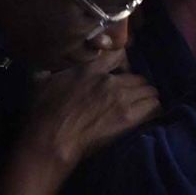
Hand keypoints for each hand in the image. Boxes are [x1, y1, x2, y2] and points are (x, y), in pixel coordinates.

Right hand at [27, 61, 160, 168]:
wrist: (51, 141)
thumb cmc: (43, 113)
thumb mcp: (41, 80)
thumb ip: (50, 66)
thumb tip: (46, 61)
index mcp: (91, 68)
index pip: (120, 52)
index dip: (124, 61)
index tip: (121, 70)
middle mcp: (111, 80)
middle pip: (139, 76)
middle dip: (137, 85)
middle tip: (130, 96)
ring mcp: (122, 99)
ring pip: (150, 91)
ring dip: (146, 98)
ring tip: (140, 106)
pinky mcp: (129, 118)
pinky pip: (154, 108)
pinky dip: (152, 110)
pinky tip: (146, 115)